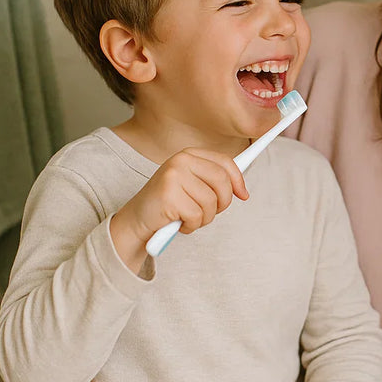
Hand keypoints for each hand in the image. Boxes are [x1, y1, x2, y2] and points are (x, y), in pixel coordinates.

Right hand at [110, 148, 248, 267]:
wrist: (137, 220)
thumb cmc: (169, 204)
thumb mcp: (192, 186)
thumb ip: (213, 182)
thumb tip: (242, 191)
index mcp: (188, 155)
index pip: (224, 162)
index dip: (238, 180)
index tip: (243, 195)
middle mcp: (181, 161)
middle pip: (222, 181)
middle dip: (222, 203)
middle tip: (210, 213)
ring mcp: (174, 176)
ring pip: (211, 202)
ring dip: (204, 218)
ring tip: (188, 217)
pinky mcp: (168, 196)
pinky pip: (197, 216)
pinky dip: (191, 226)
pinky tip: (178, 223)